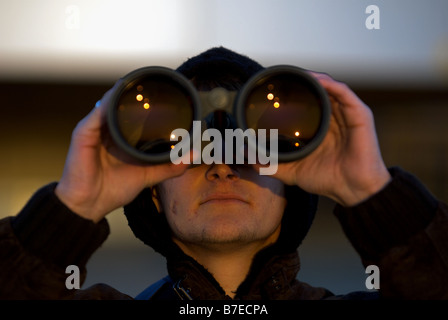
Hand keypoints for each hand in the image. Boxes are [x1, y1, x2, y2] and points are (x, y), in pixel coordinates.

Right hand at [55, 81, 189, 221]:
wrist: (89, 206)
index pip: (132, 113)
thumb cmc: (112, 190)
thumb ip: (170, 165)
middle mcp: (107, 130)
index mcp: (120, 137)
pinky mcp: (83, 133)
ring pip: (108, 104)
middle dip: (135, 93)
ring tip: (138, 81)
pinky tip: (118, 97)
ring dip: (122, 92)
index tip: (165, 93)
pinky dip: (107, 104)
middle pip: (120, 104)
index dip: (146, 102)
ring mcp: (94, 130)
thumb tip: (193, 156)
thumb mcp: (147, 175)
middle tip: (155, 84)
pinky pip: (96, 114)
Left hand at [265, 72, 390, 206]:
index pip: (304, 102)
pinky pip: (343, 92)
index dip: (290, 92)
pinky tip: (315, 80)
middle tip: (280, 77)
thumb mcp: (291, 170)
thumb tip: (245, 155)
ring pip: (328, 86)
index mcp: (319, 127)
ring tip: (295, 74)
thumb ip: (269, 164)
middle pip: (315, 90)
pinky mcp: (359, 114)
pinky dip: (329, 84)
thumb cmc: (327, 180)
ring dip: (312, 78)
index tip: (270, 87)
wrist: (352, 190)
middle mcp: (332, 117)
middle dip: (299, 81)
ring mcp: (346, 114)